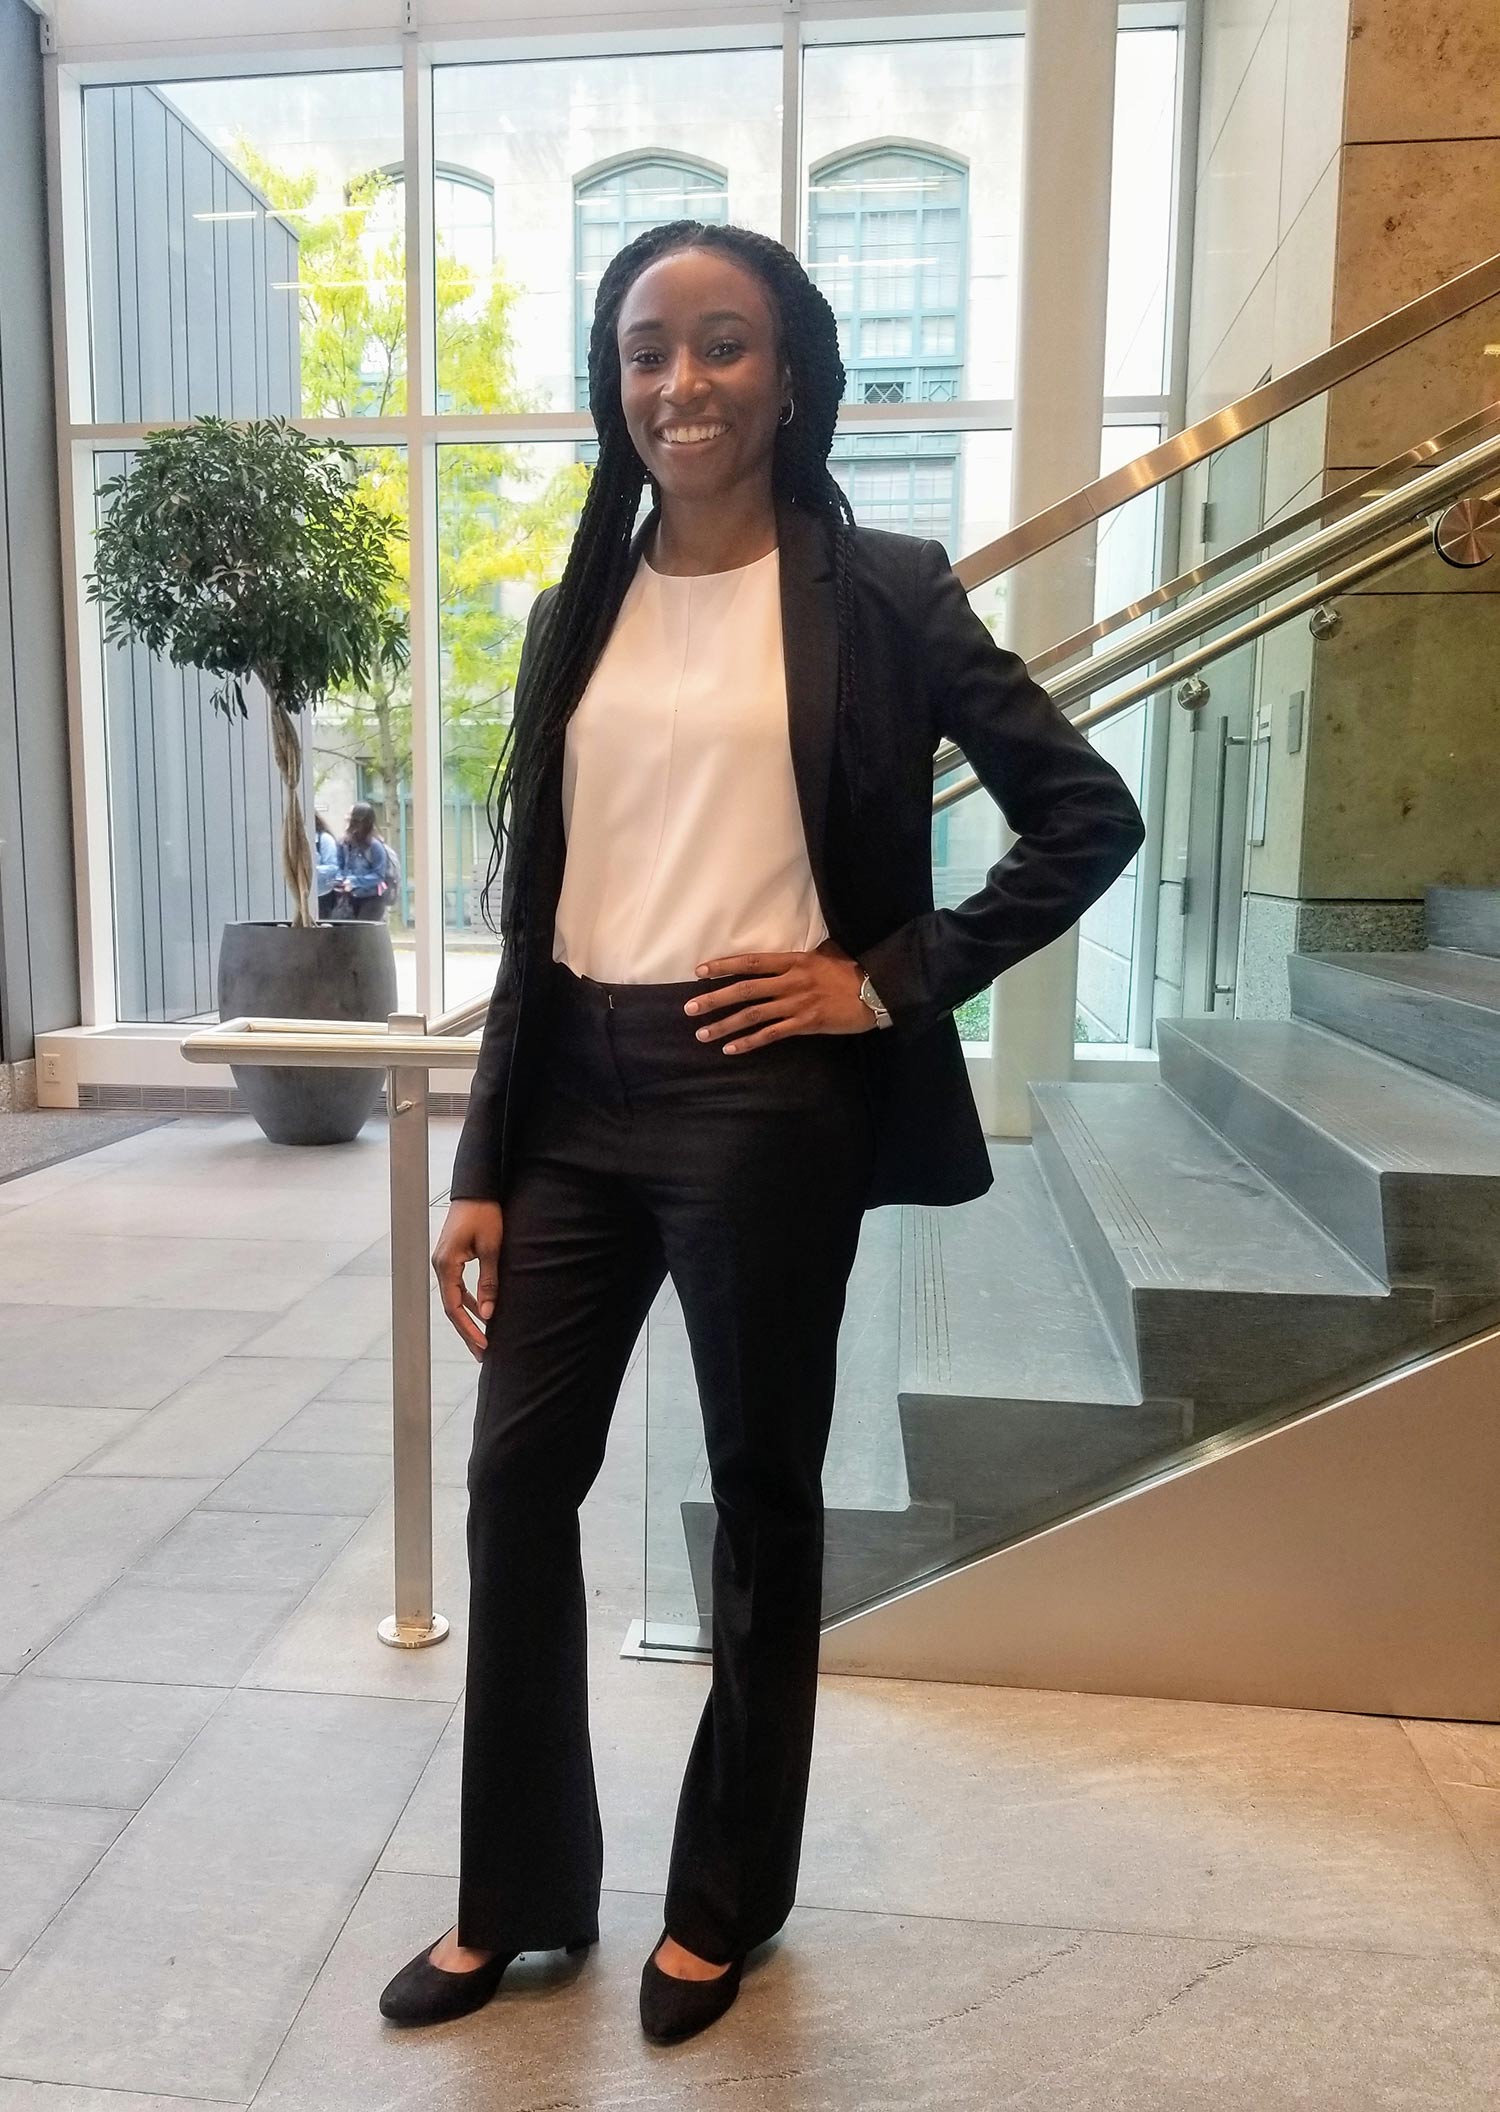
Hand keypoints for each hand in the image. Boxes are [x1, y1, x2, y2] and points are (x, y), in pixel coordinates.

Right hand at [432, 1200, 503, 1360]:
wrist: (478, 1189)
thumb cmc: (485, 1214)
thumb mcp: (492, 1248)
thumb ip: (489, 1281)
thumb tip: (489, 1313)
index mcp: (446, 1264)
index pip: (454, 1306)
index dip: (468, 1328)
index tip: (482, 1345)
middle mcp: (441, 1265)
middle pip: (452, 1307)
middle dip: (467, 1331)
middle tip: (482, 1353)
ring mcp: (445, 1262)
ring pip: (455, 1298)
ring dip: (469, 1318)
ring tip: (484, 1338)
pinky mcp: (452, 1258)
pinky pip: (458, 1287)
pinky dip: (470, 1301)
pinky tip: (484, 1312)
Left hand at [683, 939, 875, 1052]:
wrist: (879, 992)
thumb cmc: (854, 971)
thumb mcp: (827, 954)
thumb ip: (803, 956)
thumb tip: (786, 956)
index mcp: (795, 961)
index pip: (752, 962)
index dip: (724, 966)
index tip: (700, 971)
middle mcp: (791, 981)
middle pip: (745, 989)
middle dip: (713, 999)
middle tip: (688, 1007)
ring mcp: (797, 1004)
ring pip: (753, 1015)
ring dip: (725, 1024)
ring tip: (701, 1033)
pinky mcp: (806, 1024)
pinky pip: (771, 1035)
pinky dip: (749, 1042)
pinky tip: (731, 1049)